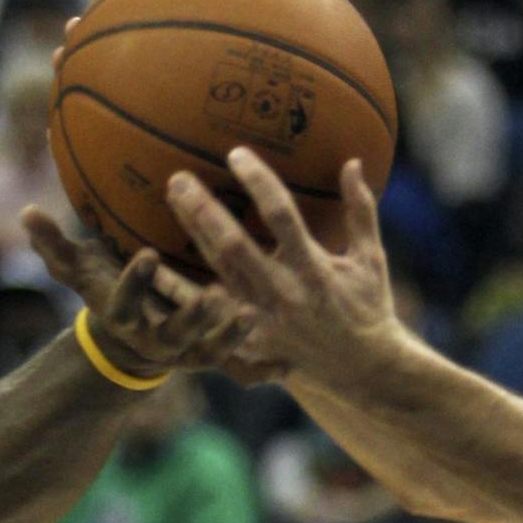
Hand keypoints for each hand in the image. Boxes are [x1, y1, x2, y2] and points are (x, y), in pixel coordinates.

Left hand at [164, 147, 406, 381]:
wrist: (363, 368)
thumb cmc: (367, 306)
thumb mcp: (370, 259)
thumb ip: (360, 211)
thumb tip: (353, 162)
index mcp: (314, 268)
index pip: (282, 217)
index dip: (258, 182)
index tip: (235, 154)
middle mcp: (285, 292)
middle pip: (235, 245)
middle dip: (205, 210)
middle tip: (179, 179)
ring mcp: (264, 318)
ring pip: (217, 271)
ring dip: (191, 234)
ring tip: (171, 201)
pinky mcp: (250, 340)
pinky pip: (206, 313)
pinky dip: (178, 291)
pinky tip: (152, 267)